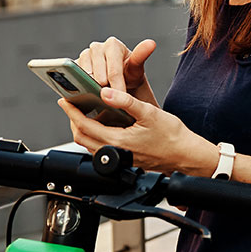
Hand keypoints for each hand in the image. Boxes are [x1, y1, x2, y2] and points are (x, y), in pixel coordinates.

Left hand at [58, 87, 217, 175]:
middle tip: (70, 104)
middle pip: (83, 138)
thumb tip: (105, 92)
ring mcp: (120, 158)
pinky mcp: (125, 159)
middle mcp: (116, 153)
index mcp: (119, 141)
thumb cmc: (172, 136)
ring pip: (91, 145)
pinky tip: (101, 123)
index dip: (72, 112)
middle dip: (73, 120)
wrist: (186, 155)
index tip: (65, 100)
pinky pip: (102, 148)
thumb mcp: (149, 112)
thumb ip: (125, 101)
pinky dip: (95, 135)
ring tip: (82, 112)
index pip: (85, 126)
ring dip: (83, 129)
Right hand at [76, 37, 158, 107]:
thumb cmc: (129, 75)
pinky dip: (79, 87)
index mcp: (112, 45)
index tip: (122, 98)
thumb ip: (141, 56)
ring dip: (90, 87)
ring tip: (98, 98)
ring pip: (84, 75)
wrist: (120, 82)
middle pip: (97, 72)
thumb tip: (151, 43)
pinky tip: (86, 96)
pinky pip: (73, 77)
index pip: (113, 68)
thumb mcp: (136, 68)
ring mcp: (84, 57)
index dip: (117, 85)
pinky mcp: (74, 67)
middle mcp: (96, 47)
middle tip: (110, 100)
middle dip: (104, 88)